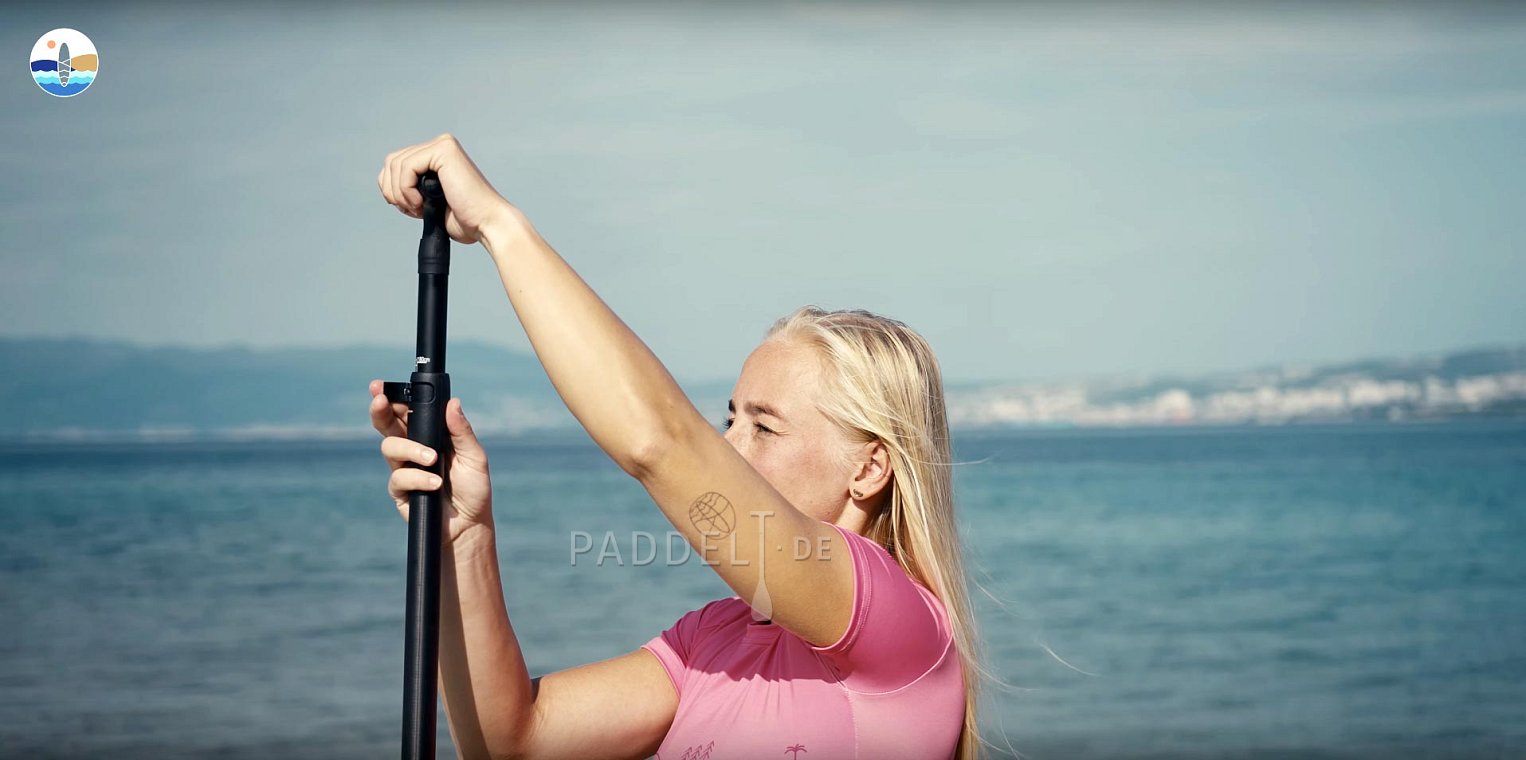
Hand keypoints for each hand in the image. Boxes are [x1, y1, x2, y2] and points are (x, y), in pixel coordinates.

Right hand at [369, 379, 494, 548]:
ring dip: (410, 449)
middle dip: (379, 410)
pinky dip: (418, 478)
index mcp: (430, 435)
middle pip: (387, 424)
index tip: (382, 386)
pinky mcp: (400, 491)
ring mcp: (404, 469)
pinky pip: (398, 477)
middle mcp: (413, 448)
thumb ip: (461, 431)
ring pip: (389, 447)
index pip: (407, 411)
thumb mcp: (474, 457)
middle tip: (379, 400)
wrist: (469, 524)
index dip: (393, 397)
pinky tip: (434, 484)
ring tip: (432, 460)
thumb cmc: (473, 489)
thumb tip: (452, 402)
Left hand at [377, 133, 518, 244]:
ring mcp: (443, 145)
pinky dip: (406, 190)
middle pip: (392, 161)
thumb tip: (386, 183)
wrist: (487, 224)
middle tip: (412, 210)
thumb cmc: (465, 219)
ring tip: (418, 209)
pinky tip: (421, 204)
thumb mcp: (428, 200)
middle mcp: (440, 145)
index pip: (395, 162)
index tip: (408, 208)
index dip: (392, 188)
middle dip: (393, 191)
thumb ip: (411, 186)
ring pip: (395, 163)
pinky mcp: (444, 150)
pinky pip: (406, 167)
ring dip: (399, 193)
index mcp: (437, 155)